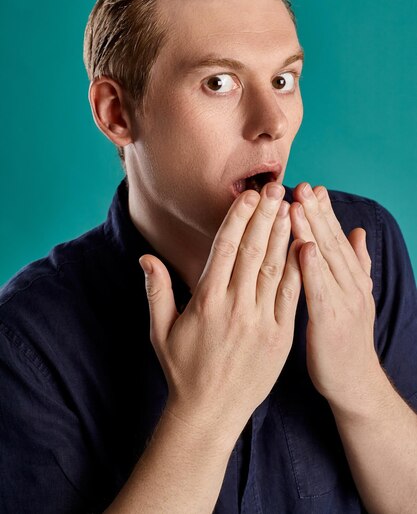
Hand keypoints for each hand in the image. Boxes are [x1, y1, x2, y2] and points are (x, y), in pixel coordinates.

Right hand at [139, 183, 302, 446]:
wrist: (210, 413)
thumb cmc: (182, 370)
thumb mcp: (160, 330)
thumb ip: (156, 290)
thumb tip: (146, 256)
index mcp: (207, 301)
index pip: (226, 249)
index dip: (239, 218)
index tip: (249, 195)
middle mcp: (236, 307)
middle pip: (253, 251)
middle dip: (265, 216)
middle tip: (276, 189)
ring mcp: (261, 321)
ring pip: (274, 268)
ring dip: (283, 235)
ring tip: (290, 208)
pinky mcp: (281, 336)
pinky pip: (290, 296)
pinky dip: (298, 269)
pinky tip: (302, 246)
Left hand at [290, 183, 381, 413]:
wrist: (355, 383)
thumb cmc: (345, 338)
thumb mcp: (355, 297)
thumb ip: (356, 264)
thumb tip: (358, 232)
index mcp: (352, 278)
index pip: (337, 238)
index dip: (326, 212)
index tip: (314, 187)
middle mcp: (351, 285)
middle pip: (332, 242)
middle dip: (317, 211)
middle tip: (303, 185)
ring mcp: (343, 302)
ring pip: (326, 260)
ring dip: (312, 230)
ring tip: (299, 204)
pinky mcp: (330, 322)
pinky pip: (319, 290)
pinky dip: (312, 267)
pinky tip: (303, 247)